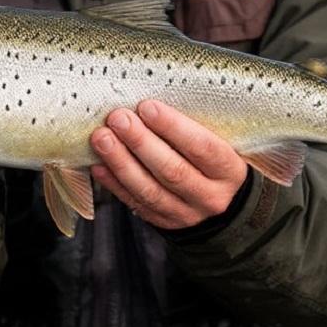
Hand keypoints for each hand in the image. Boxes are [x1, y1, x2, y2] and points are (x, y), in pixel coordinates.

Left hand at [90, 100, 247, 229]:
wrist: (224, 202)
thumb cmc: (215, 160)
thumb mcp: (220, 141)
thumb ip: (195, 125)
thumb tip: (150, 103)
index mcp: (228, 170)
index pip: (202, 148)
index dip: (173, 127)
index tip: (147, 106)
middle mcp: (210, 196)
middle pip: (172, 170)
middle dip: (141, 142)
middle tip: (118, 119)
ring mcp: (186, 214)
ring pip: (150, 190)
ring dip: (121, 163)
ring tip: (102, 139)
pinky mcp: (164, 223)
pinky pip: (136, 203)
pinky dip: (114, 184)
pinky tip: (98, 164)